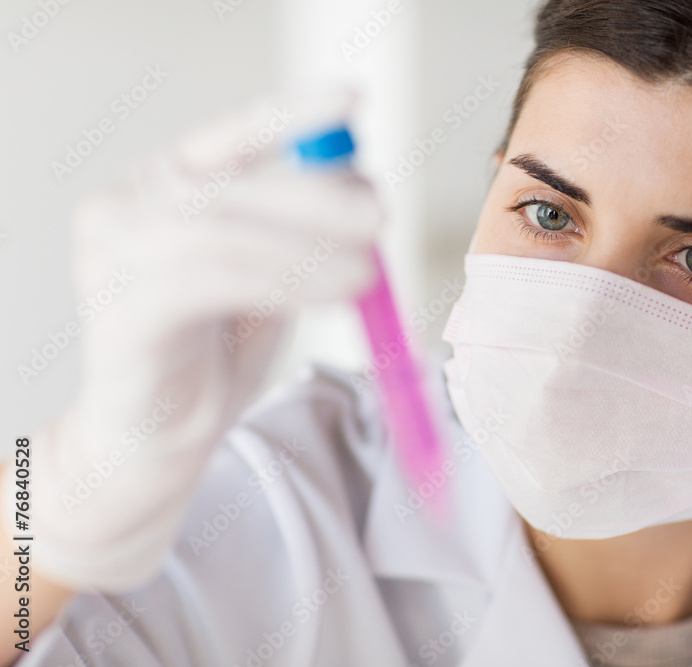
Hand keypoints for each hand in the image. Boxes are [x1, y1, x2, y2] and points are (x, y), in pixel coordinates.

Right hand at [1, 85, 385, 591]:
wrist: (160, 433)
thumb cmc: (216, 346)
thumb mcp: (271, 272)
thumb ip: (301, 228)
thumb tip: (364, 183)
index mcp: (167, 181)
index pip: (233, 132)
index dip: (294, 113)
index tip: (354, 99)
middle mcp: (129, 204)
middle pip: (233, 180)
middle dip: (317, 196)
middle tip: (379, 219)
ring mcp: (113, 254)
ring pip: (226, 230)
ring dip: (310, 250)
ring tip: (367, 275)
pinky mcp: (120, 309)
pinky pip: (213, 280)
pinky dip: (284, 282)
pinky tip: (334, 294)